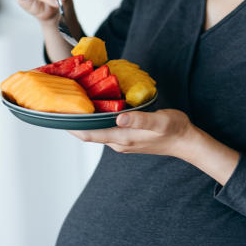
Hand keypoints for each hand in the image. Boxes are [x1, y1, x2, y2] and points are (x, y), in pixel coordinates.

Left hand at [69, 109, 196, 157]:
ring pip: (97, 131)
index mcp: (122, 138)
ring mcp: (122, 142)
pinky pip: (106, 129)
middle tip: (62, 102)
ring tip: (75, 103)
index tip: (58, 114)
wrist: (187, 142)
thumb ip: (139, 119)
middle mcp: (118, 143)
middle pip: (89, 133)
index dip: (72, 126)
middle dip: (75, 121)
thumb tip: (119, 118)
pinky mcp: (127, 137)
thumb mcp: (160, 121)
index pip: (89, 134)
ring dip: (86, 120)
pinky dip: (97, 120)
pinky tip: (96, 108)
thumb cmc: (175, 129)